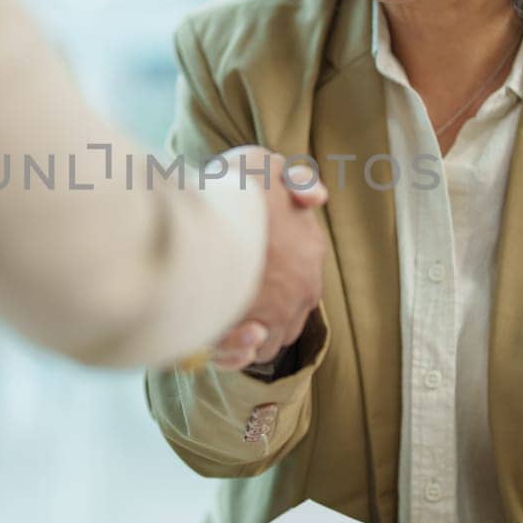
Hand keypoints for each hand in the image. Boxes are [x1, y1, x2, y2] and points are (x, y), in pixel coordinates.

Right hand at [210, 150, 327, 370]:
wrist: (206, 222)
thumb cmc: (232, 191)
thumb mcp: (265, 165)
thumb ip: (294, 180)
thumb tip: (316, 199)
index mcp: (309, 253)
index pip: (302, 280)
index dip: (274, 279)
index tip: (245, 269)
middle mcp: (301, 292)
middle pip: (287, 316)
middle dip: (263, 315)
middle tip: (230, 300)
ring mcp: (274, 318)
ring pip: (264, 341)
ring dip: (244, 337)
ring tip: (219, 320)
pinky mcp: (243, 340)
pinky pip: (238, 357)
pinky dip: (228, 352)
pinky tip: (211, 337)